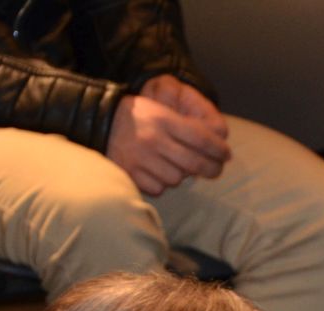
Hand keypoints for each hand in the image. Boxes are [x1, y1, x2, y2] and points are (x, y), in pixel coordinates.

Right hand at [106, 76, 230, 194]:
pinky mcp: (131, 174)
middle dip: (211, 169)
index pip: (200, 138)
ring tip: (175, 166)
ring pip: (177, 178)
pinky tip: (157, 173)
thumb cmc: (134, 117)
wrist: (97, 124)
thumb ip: (183, 126)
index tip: (226, 155)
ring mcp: (141, 159)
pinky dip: (162, 184)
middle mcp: (153, 139)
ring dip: (180, 175)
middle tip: (216, 170)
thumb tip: (214, 146)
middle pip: (194, 163)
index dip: (218, 149)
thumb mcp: (158, 110)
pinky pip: (158, 188)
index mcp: (162, 119)